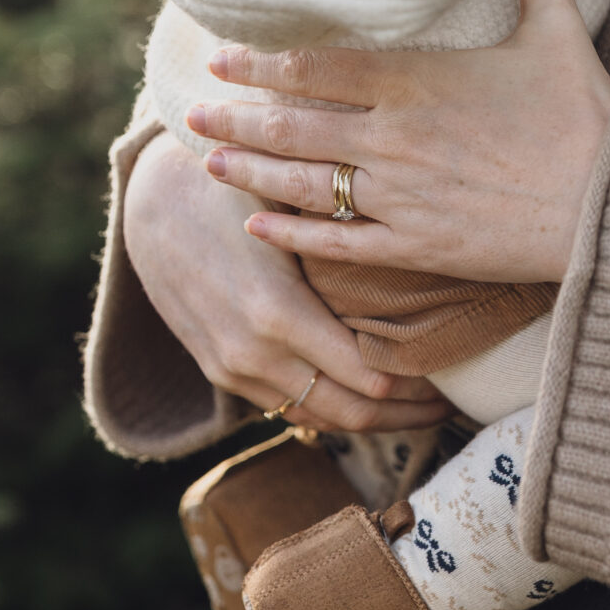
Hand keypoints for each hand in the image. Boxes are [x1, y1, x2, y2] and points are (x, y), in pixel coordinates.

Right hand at [123, 131, 449, 433]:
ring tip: (418, 407)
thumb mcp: (292, 204)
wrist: (153, 205)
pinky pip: (286, 408)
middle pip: (350, 412)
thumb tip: (427, 242)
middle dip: (406, 414)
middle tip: (451, 403)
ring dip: (373, 421)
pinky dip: (330, 410)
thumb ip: (347, 232)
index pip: (367, 377)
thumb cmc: (237, 188)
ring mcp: (233, 370)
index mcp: (277, 312)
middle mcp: (253, 353)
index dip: (419, 385)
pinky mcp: (220, 374)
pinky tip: (365, 397)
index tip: (456, 375)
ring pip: (318, 419)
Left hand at [187, 0, 609, 284]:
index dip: (262, 64)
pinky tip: (257, 227)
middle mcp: (393, 138)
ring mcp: (398, 196)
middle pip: (293, 127)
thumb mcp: (557, 28)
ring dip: (249, 172)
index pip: (317, 68)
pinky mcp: (414, 246)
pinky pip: (337, 241)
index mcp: (417, 81)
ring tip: (209, 163)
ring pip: (303, 184)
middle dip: (236, 120)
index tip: (221, 60)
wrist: (609, 204)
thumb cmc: (583, 115)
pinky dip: (292, 235)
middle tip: (191, 115)